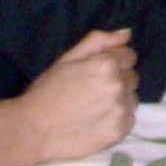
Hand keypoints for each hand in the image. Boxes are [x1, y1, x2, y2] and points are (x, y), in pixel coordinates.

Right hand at [14, 29, 137, 162]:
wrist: (33, 130)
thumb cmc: (47, 90)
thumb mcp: (68, 57)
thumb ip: (99, 41)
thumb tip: (127, 34)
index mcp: (107, 64)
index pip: (129, 56)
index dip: (114, 62)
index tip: (98, 72)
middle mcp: (118, 85)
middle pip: (132, 77)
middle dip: (118, 79)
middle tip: (94, 90)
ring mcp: (121, 110)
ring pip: (132, 98)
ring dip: (120, 99)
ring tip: (96, 106)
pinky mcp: (120, 132)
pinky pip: (129, 118)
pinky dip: (118, 118)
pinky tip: (98, 120)